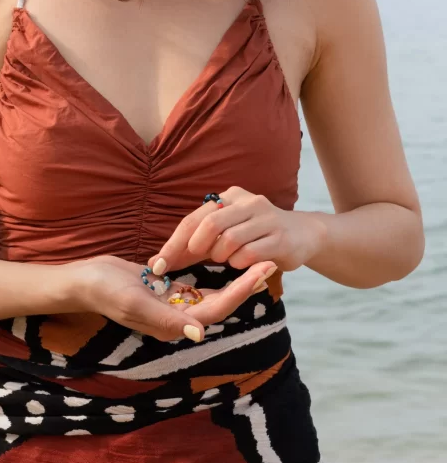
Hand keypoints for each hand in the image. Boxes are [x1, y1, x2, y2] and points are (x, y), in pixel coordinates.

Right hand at [71, 256, 275, 342]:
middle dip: (245, 283)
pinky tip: (226, 261)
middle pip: (220, 302)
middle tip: (269, 260)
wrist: (84, 281)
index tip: (262, 270)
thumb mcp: (135, 303)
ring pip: (211, 294)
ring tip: (255, 259)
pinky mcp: (167, 292)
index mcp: (172, 324)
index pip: (216, 308)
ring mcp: (172, 305)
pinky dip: (212, 275)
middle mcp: (177, 318)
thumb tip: (199, 334)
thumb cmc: (105, 291)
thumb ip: (167, 319)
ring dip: (233, 278)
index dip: (241, 290)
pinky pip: (196, 286)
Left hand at [149, 186, 326, 273]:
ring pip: (229, 240)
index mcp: (230, 197)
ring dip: (222, 256)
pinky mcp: (280, 238)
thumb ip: (196, 243)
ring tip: (227, 259)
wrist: (303, 235)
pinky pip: (249, 254)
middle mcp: (248, 202)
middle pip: (210, 224)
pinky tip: (243, 263)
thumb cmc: (254, 236)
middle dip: (197, 248)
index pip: (194, 219)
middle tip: (197, 259)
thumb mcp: (225, 232)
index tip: (158, 265)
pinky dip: (240, 263)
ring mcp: (267, 219)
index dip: (173, 243)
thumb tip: (159, 261)